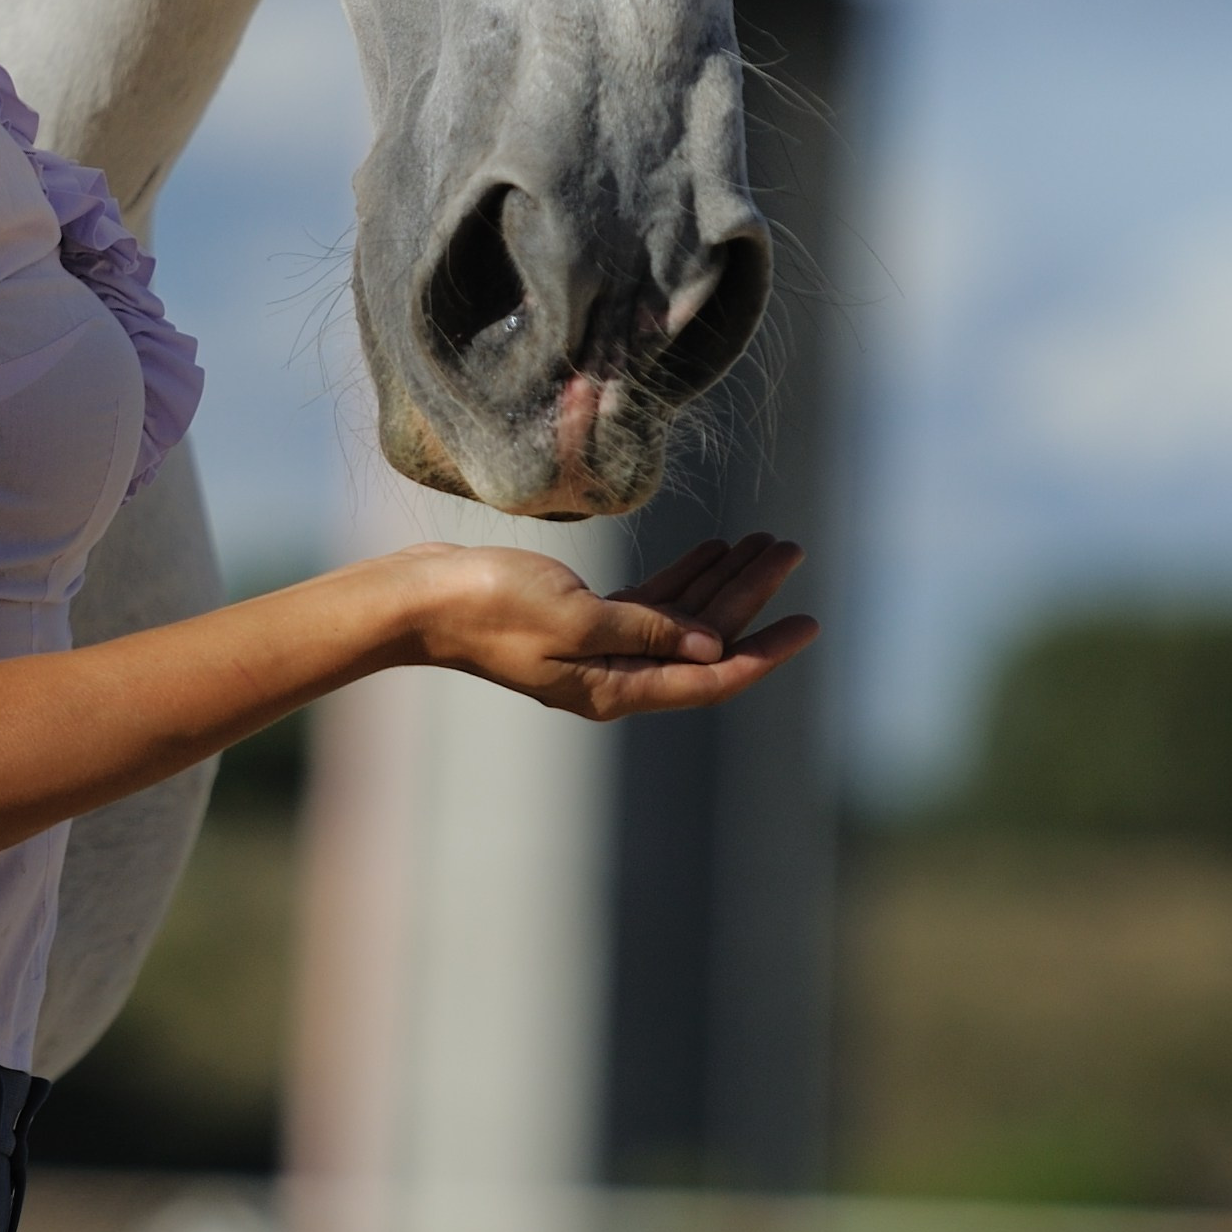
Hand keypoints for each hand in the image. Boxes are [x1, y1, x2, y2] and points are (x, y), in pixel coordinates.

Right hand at [389, 530, 814, 722]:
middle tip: (791, 551)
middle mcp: (615, 676)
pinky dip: (684, 577)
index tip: (809, 625)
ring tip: (766, 543)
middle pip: (703, 639)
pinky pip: (650, 604)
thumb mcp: (573, 616)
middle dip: (752, 598)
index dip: (764, 652)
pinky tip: (713, 549)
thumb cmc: (490, 605)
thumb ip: (645, 630)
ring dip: (723, 581)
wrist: (422, 598)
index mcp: (615, 688)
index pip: (709, 676)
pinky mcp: (581, 620)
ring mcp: (599, 649)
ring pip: (681, 618)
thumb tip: (710, 645)